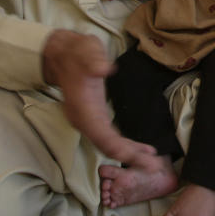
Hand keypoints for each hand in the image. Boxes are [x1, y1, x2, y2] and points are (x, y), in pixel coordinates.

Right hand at [41, 31, 160, 168]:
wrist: (61, 55)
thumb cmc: (76, 52)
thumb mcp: (85, 49)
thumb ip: (93, 59)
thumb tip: (105, 69)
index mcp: (82, 107)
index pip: (101, 135)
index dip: (120, 148)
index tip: (138, 158)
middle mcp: (84, 119)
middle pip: (107, 146)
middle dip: (129, 157)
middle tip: (153, 166)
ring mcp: (89, 121)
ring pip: (109, 145)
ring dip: (130, 154)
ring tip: (152, 162)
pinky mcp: (95, 118)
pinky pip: (110, 138)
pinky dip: (126, 145)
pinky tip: (141, 149)